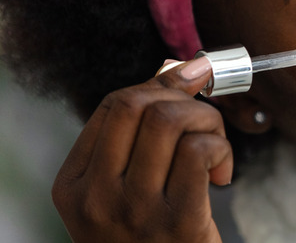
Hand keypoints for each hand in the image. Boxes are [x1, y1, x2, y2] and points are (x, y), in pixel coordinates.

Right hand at [52, 57, 232, 242]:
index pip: (113, 106)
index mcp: (74, 184)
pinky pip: (198, 150)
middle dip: (183, 96)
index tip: (190, 77)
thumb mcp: (124, 192)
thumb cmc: (152, 237)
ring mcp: (134, 210)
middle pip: (138, 103)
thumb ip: (138, 138)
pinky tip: (222, 174)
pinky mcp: (177, 222)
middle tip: (204, 119)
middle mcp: (96, 197)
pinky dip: (220, 148)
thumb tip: (177, 69)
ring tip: (214, 150)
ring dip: (207, 121)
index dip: (159, 83)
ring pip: (171, 120)